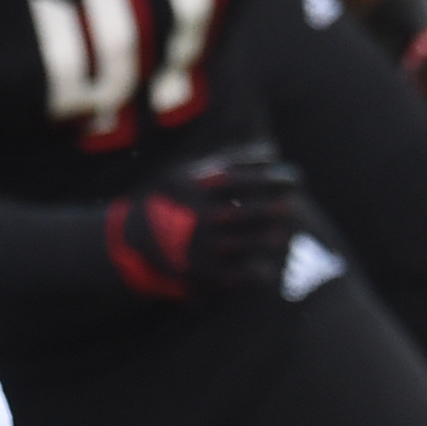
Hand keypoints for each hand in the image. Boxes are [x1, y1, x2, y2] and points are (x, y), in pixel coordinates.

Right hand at [101, 153, 305, 303]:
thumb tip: (272, 150)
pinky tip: (270, 270)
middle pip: (254, 210)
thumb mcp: (186, 172)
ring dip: (275, 238)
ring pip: (254, 241)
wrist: (129, 245)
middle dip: (279, 208)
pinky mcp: (203, 275)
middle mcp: (201, 215)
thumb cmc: (167, 202)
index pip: (248, 178)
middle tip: (294, 207)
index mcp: (198, 187)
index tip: (297, 179)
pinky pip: (243, 274)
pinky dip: (261, 271)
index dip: (277, 178)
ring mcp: (204, 246)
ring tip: (286, 236)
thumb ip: (227, 160)